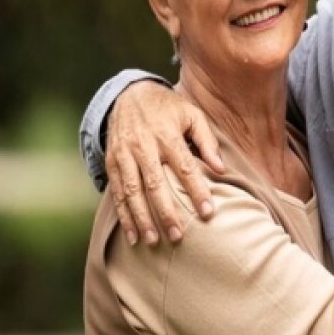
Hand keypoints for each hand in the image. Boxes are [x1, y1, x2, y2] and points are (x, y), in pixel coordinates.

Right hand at [104, 81, 223, 245]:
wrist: (129, 93)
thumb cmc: (168, 107)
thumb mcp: (192, 114)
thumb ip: (207, 141)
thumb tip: (221, 170)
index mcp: (167, 134)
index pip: (185, 167)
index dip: (197, 191)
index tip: (208, 213)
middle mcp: (143, 145)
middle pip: (155, 184)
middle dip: (166, 212)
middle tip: (178, 237)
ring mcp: (124, 154)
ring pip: (132, 191)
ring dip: (142, 218)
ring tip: (153, 241)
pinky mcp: (112, 161)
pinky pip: (117, 192)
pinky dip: (124, 215)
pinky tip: (133, 234)